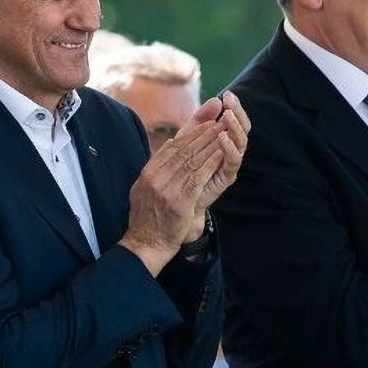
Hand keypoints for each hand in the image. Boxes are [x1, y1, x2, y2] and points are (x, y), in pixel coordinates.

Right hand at [120, 120, 223, 274]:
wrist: (146, 244)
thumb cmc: (147, 218)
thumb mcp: (143, 188)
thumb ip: (156, 167)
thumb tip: (168, 144)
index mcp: (148, 173)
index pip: (172, 147)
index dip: (191, 134)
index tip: (205, 124)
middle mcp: (156, 178)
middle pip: (184, 150)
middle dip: (203, 135)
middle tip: (219, 122)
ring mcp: (167, 189)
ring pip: (193, 161)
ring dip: (210, 145)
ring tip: (224, 133)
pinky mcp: (179, 201)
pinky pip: (198, 177)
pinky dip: (211, 164)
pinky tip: (221, 155)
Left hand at [191, 91, 249, 212]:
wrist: (176, 195)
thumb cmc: (182, 163)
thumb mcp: (188, 136)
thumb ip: (200, 119)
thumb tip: (216, 100)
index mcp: (225, 138)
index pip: (235, 119)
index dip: (234, 107)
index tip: (228, 94)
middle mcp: (231, 150)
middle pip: (242, 129)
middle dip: (237, 114)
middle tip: (230, 102)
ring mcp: (230, 163)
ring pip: (241, 143)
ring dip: (235, 128)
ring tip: (227, 115)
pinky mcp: (226, 177)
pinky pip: (232, 161)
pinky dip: (228, 148)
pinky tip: (222, 136)